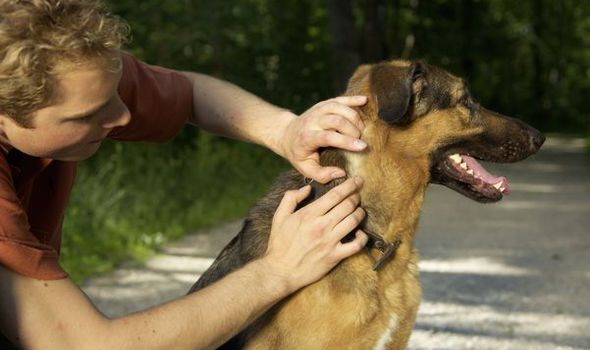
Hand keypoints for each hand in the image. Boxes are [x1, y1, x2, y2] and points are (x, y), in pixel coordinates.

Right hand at [262, 177, 368, 292]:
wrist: (280, 271)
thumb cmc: (279, 244)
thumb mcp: (279, 217)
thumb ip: (291, 198)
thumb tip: (307, 188)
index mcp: (308, 214)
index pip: (335, 195)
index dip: (349, 185)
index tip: (357, 180)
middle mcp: (321, 226)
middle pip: (347, 205)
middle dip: (356, 195)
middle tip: (359, 193)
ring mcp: (329, 241)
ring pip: (353, 221)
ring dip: (360, 213)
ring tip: (360, 210)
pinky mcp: (334, 256)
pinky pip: (356, 245)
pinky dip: (362, 238)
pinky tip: (361, 233)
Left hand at [279, 96, 367, 183]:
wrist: (287, 134)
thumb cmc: (299, 154)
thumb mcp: (306, 169)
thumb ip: (322, 175)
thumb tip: (341, 173)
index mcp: (306, 138)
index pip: (328, 137)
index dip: (346, 141)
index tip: (362, 146)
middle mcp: (311, 121)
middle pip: (336, 120)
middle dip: (352, 129)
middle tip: (361, 139)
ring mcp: (317, 110)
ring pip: (338, 107)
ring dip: (354, 116)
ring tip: (362, 128)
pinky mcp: (323, 104)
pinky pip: (339, 99)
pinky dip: (352, 99)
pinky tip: (364, 101)